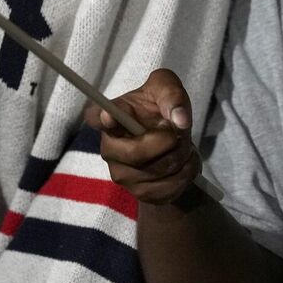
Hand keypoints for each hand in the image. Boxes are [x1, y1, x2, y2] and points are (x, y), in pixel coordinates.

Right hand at [84, 69, 200, 207]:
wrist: (172, 142)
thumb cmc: (163, 108)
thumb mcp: (168, 88)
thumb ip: (172, 95)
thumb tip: (179, 120)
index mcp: (110, 116)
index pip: (95, 118)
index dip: (102, 119)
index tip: (109, 116)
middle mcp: (109, 149)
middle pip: (136, 153)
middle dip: (168, 142)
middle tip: (178, 132)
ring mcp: (122, 175)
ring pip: (159, 170)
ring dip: (181, 155)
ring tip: (182, 145)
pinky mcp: (140, 194)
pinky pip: (169, 187)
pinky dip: (186, 173)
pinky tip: (184, 162)